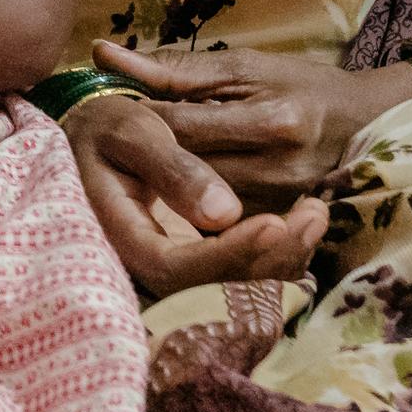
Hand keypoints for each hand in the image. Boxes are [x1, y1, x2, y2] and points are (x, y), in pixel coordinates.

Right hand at [62, 88, 327, 295]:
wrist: (94, 130)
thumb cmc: (107, 124)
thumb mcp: (131, 130)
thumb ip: (173, 168)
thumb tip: (225, 213)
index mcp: (124, 234)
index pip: (176, 268)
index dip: (227, 254)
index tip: (274, 222)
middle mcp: (150, 261)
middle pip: (212, 287)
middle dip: (269, 256)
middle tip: (313, 215)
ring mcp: (176, 260)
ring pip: (234, 284)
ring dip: (283, 256)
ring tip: (317, 212)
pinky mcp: (198, 253)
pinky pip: (243, 269)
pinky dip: (280, 252)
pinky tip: (307, 218)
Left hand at [93, 40, 411, 210]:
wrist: (366, 125)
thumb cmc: (303, 85)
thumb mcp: (245, 66)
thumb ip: (174, 68)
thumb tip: (103, 54)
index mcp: (271, 121)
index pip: (179, 126)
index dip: (135, 118)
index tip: (107, 108)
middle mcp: (276, 169)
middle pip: (182, 168)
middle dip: (142, 153)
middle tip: (110, 139)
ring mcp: (278, 205)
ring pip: (192, 200)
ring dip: (159, 181)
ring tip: (135, 161)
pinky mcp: (274, 225)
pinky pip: (214, 219)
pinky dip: (187, 203)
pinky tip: (169, 190)